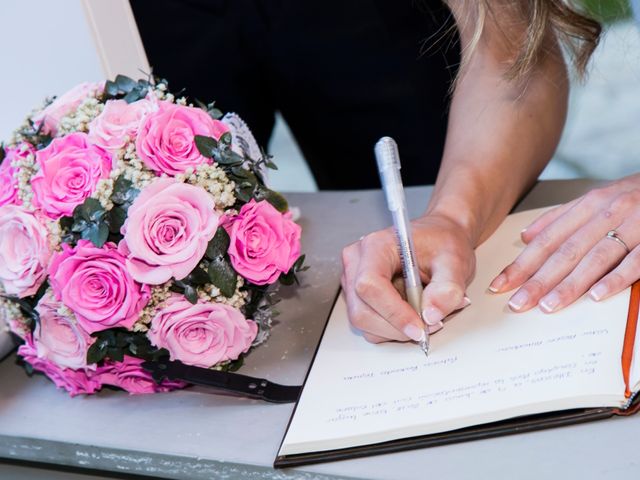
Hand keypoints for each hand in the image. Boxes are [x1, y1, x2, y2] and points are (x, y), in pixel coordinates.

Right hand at [341, 214, 474, 342]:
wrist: (439, 239)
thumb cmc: (441, 242)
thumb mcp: (454, 261)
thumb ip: (448, 288)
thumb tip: (431, 315)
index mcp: (377, 246)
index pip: (371, 285)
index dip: (393, 312)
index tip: (419, 327)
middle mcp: (358, 261)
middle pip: (362, 310)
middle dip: (396, 327)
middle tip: (428, 326)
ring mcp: (354, 279)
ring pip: (363, 321)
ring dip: (395, 330)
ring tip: (423, 316)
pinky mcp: (358, 295)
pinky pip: (369, 324)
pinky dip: (392, 328)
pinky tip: (411, 314)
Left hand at [489, 174, 639, 312]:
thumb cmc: (637, 195)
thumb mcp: (598, 199)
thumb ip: (562, 218)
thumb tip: (526, 236)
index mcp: (589, 205)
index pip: (547, 240)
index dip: (522, 264)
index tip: (500, 285)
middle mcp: (607, 213)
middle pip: (565, 251)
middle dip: (537, 279)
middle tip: (516, 303)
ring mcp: (634, 225)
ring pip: (595, 257)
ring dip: (570, 284)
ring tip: (547, 306)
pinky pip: (636, 261)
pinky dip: (616, 278)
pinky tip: (597, 296)